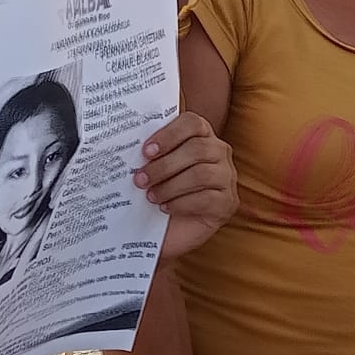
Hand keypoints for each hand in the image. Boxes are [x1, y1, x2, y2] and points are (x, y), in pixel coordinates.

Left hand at [133, 113, 236, 259]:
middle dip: (164, 165)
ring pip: (201, 174)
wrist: (164, 232)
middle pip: (197, 149)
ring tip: (150, 196)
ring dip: (170, 186)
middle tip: (140, 179)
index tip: (146, 151)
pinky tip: (165, 208)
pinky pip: (206, 199)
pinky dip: (181, 203)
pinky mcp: (227, 203)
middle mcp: (219, 152)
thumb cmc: (157, 192)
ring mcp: (226, 178)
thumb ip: (149, 153)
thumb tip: (126, 142)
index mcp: (201, 135)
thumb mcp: (151, 168)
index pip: (192, 123)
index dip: (169, 134)